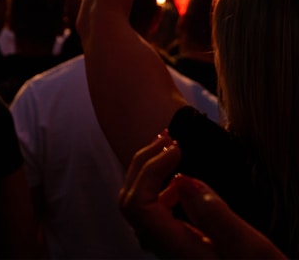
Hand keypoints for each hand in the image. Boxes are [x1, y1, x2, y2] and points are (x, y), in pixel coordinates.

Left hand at [120, 133, 284, 258]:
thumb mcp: (253, 251)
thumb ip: (218, 218)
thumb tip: (182, 180)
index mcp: (176, 250)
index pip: (138, 206)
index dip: (149, 170)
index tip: (176, 148)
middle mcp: (164, 249)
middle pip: (131, 201)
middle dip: (145, 162)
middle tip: (167, 137)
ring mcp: (167, 247)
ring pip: (140, 203)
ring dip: (151, 170)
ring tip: (170, 147)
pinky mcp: (175, 244)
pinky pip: (154, 209)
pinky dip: (161, 184)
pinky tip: (179, 178)